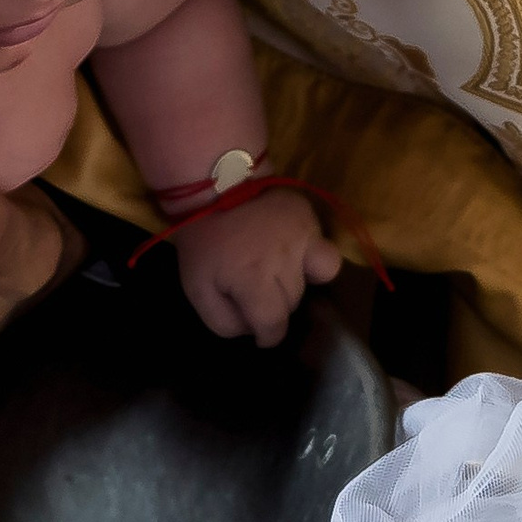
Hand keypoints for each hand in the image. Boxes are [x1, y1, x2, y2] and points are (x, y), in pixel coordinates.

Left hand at [174, 188, 343, 348]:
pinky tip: (297, 258)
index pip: (274, 324)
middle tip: (255, 293)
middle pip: (291, 304)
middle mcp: (284, 261)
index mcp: (252, 279)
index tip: (262, 335)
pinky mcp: (311, 220)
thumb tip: (248, 331)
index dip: (268, 336)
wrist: (214, 185)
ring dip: (293, 285)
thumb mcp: (195, 286)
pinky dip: (316, 263)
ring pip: (312, 282)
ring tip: (275, 275)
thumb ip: (221, 319)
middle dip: (274, 307)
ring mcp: (303, 238)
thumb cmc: (203, 239)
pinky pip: (327, 255)